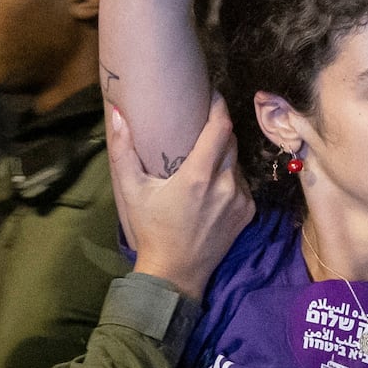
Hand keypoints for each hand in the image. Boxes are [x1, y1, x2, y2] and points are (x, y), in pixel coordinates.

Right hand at [108, 94, 251, 300]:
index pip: (220, 128)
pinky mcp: (247, 213)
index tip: (212, 94)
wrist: (176, 272)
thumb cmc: (150, 228)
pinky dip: (229, 177)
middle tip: (201, 124)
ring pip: (236, 162)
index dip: (219, 107)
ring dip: (223, 155)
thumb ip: (123, 150)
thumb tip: (119, 114)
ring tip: (204, 157)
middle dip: (219, 129)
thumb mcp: (131, 190)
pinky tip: (211, 185)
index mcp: (198, 176)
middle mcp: (225, 185)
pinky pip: (241, 183)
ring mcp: (240, 200)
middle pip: (230, 141)